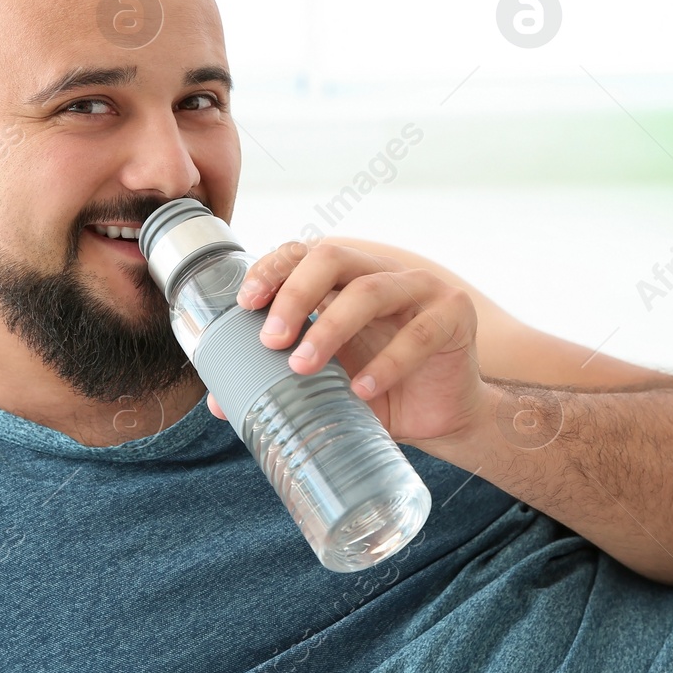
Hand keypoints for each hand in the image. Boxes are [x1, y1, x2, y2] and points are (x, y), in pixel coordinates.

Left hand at [205, 240, 486, 445]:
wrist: (442, 419)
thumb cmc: (381, 392)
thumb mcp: (327, 385)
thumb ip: (283, 382)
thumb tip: (219, 403)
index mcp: (347, 281)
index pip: (304, 253)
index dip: (273, 269)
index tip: (245, 303)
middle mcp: (382, 273)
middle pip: (333, 257)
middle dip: (294, 293)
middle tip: (270, 339)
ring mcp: (421, 290)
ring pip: (370, 290)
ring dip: (330, 328)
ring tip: (302, 367)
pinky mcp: (454, 315)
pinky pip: (417, 334)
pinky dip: (385, 365)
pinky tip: (362, 391)